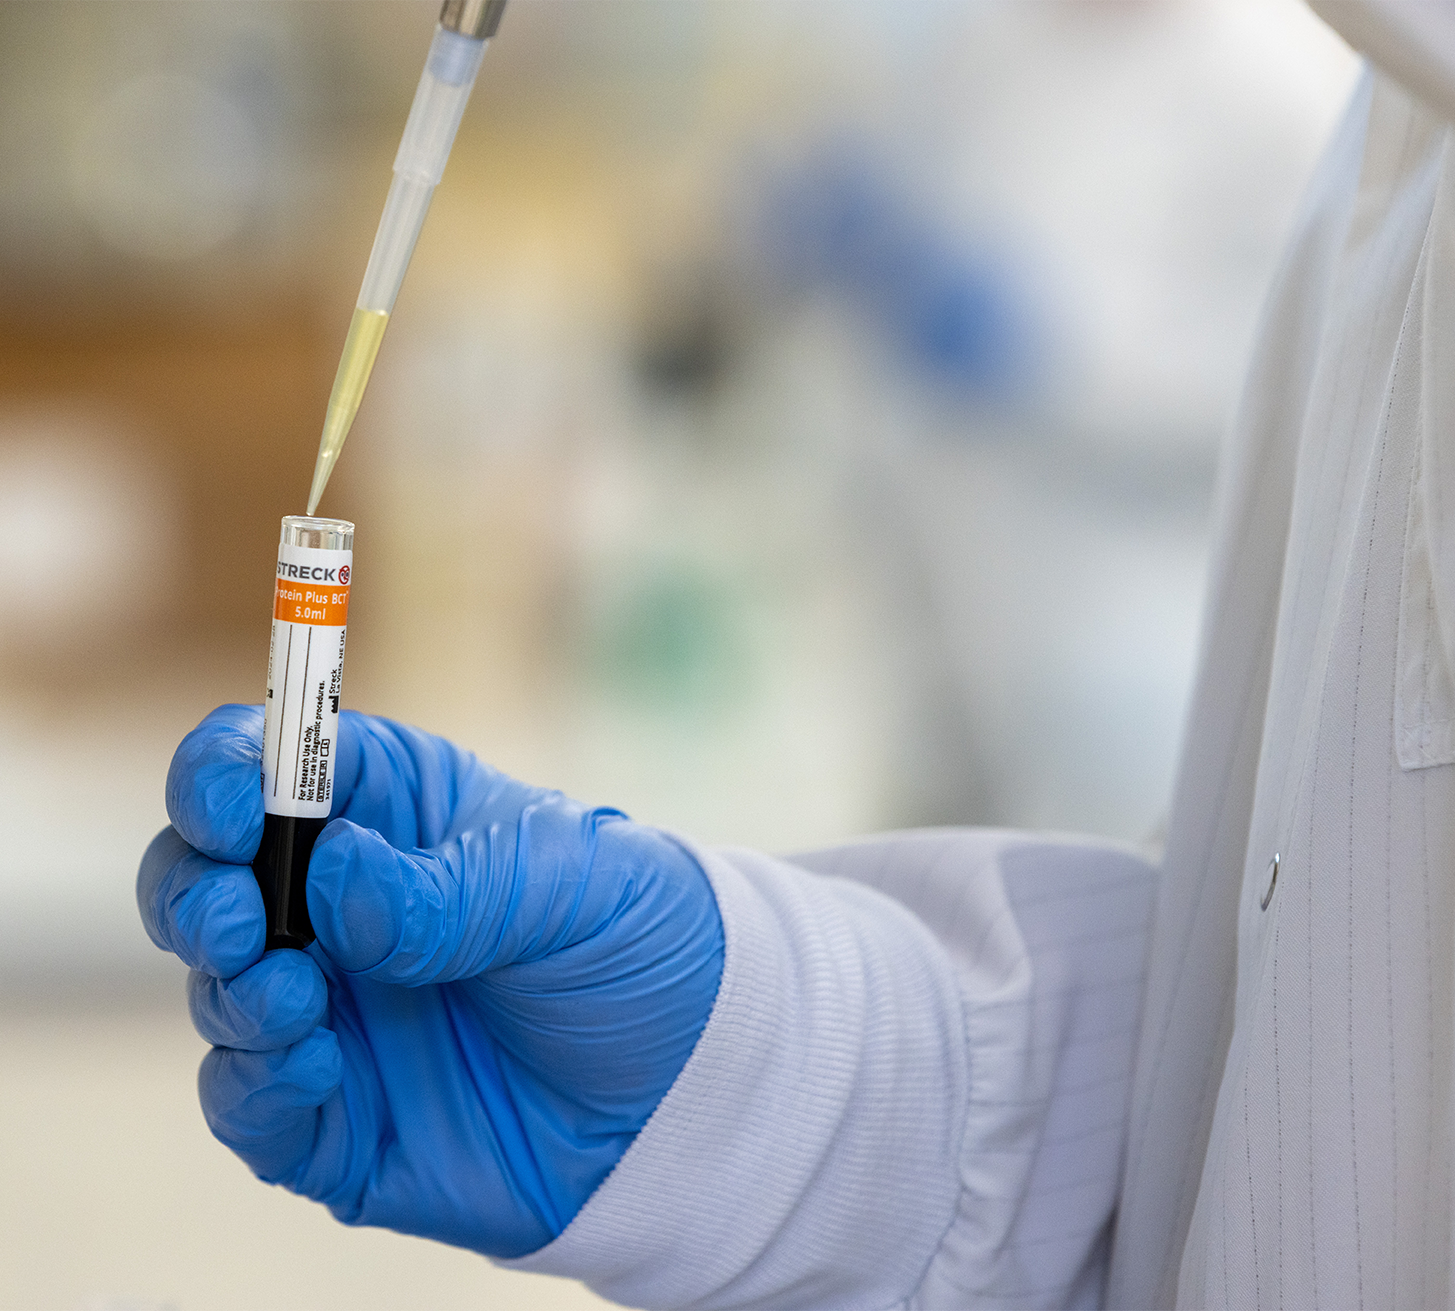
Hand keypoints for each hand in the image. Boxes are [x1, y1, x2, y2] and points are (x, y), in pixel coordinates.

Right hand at [137, 705, 723, 1257]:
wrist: (693, 1084)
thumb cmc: (639, 944)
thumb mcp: (573, 883)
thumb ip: (453, 887)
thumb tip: (335, 878)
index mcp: (393, 813)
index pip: (271, 764)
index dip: (222, 773)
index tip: (227, 806)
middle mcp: (342, 907)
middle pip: (206, 875)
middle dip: (195, 892)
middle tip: (238, 920)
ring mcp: (332, 1009)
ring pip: (217, 988)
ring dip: (232, 990)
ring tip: (300, 998)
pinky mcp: (333, 1113)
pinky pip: (247, 1102)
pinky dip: (253, 1085)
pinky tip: (314, 1068)